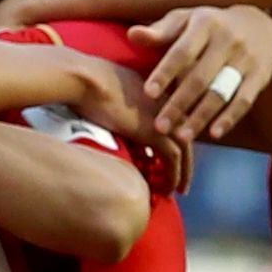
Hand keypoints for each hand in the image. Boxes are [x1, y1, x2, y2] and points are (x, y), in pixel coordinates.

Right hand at [49, 52, 189, 196]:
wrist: (86, 80)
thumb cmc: (88, 85)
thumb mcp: (114, 97)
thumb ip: (125, 114)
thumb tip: (124, 133)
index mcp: (158, 91)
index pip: (175, 120)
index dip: (173, 142)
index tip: (169, 161)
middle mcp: (167, 103)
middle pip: (185, 135)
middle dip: (186, 161)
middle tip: (182, 181)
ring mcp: (165, 116)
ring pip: (185, 150)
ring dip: (183, 173)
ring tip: (177, 190)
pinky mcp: (157, 131)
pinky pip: (173, 159)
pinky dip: (173, 176)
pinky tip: (168, 189)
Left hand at [131, 5, 271, 144]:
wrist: (258, 24)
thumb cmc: (208, 25)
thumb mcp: (185, 20)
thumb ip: (160, 32)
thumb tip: (132, 34)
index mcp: (205, 23)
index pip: (182, 51)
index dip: (165, 73)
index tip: (148, 93)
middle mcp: (228, 39)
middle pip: (200, 77)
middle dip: (179, 104)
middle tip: (160, 126)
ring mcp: (246, 58)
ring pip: (221, 92)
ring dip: (201, 117)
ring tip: (181, 136)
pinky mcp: (260, 75)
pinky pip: (244, 100)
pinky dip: (229, 118)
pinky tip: (212, 133)